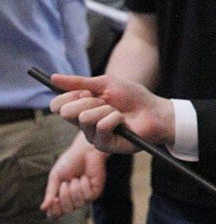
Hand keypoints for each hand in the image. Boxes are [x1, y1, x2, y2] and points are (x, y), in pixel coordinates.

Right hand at [41, 132, 107, 217]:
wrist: (84, 151)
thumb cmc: (69, 162)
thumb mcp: (55, 177)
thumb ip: (50, 192)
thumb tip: (43, 208)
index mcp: (61, 197)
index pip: (56, 214)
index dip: (54, 211)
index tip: (54, 200)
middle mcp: (73, 200)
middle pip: (67, 211)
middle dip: (64, 197)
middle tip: (65, 183)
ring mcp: (85, 197)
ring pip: (78, 204)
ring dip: (75, 189)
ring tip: (76, 178)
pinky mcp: (95, 192)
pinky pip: (88, 196)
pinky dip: (84, 186)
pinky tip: (85, 177)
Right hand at [49, 72, 174, 153]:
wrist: (153, 111)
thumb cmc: (132, 97)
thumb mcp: (105, 83)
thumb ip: (79, 82)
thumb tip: (53, 78)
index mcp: (81, 108)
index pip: (58, 105)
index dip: (70, 96)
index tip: (87, 91)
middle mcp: (83, 124)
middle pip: (67, 112)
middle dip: (88, 101)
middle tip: (106, 101)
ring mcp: (93, 136)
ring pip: (84, 118)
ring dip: (105, 109)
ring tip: (118, 112)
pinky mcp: (104, 146)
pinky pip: (101, 127)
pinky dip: (114, 118)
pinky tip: (123, 121)